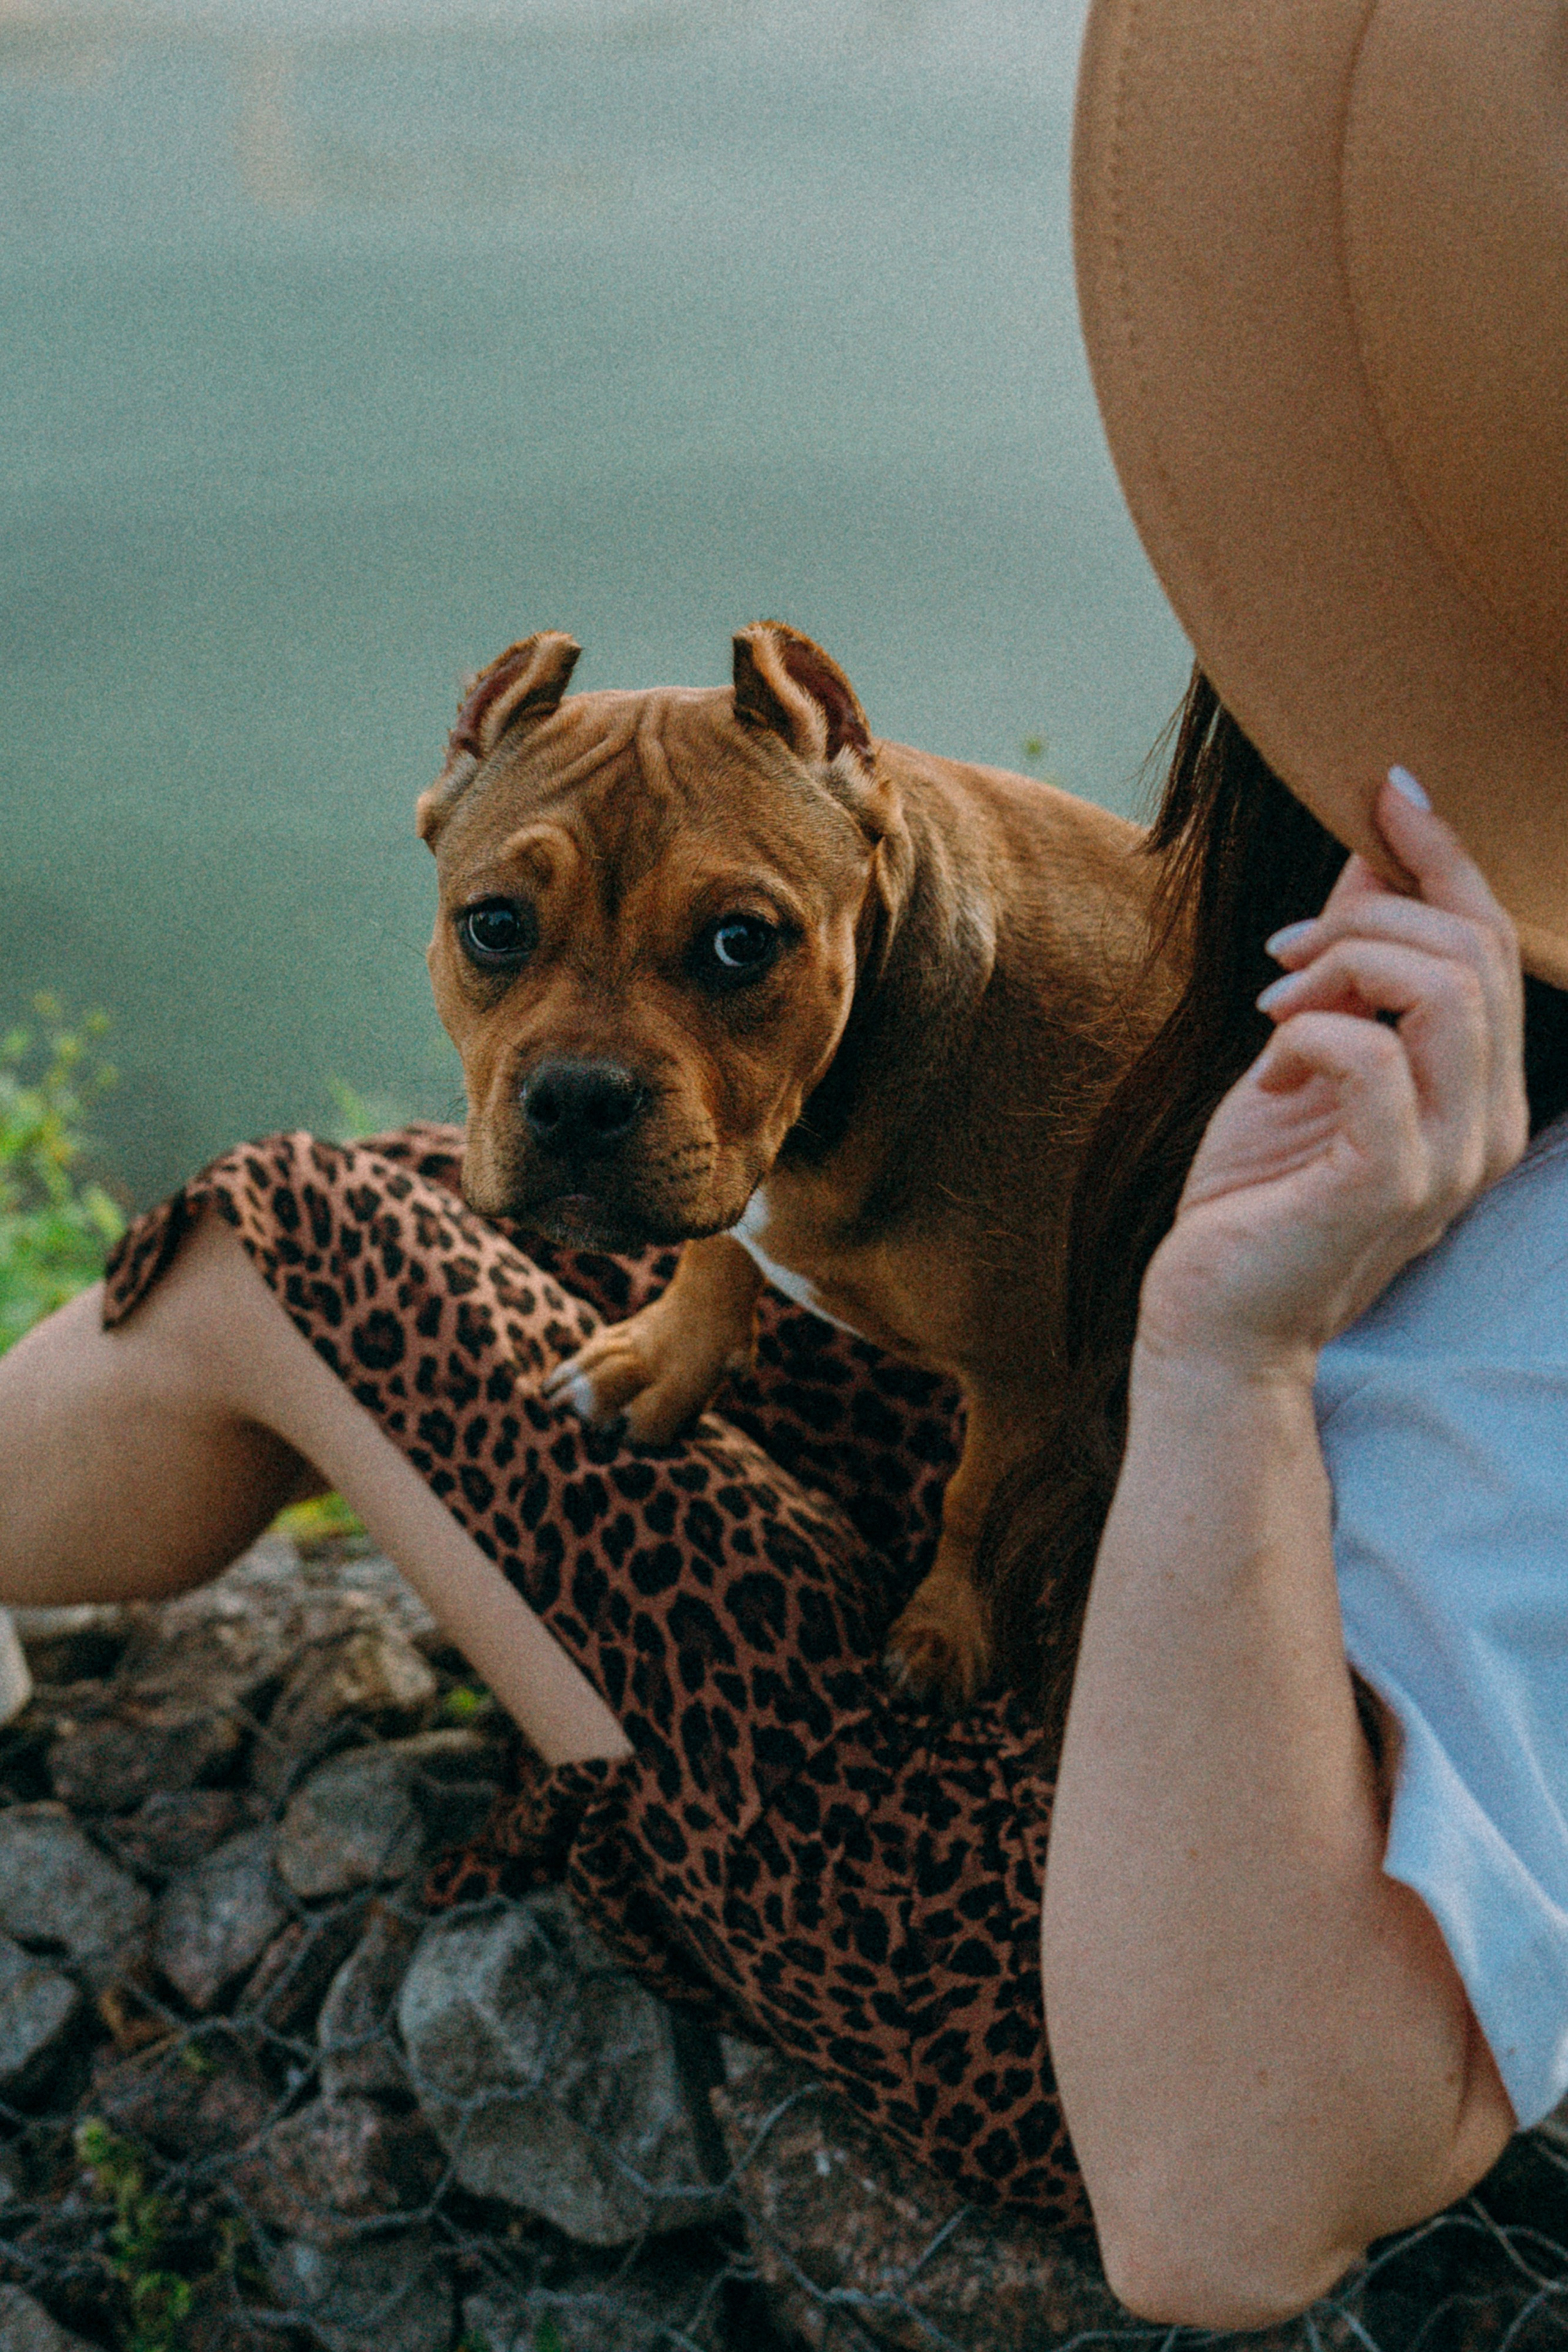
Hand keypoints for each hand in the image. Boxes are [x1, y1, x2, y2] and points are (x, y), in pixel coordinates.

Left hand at [1139, 773, 1526, 1376]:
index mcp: (1475, 1091)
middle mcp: (1484, 1124)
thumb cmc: (1251, 1200)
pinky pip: (1372, 1056)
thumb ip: (1347, 972)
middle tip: (1281, 958)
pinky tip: (1269, 1065)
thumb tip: (1368, 863)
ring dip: (1344, 965)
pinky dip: (1308, 1033)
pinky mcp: (1389, 1186)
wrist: (1214, 1323)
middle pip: (1474, 950)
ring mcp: (1447, 1160)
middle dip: (1368, 917)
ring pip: (1442, 989)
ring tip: (1274, 1004)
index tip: (1386, 790)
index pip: (1493, 943)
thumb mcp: (1301, 1059)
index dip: (1444, 853)